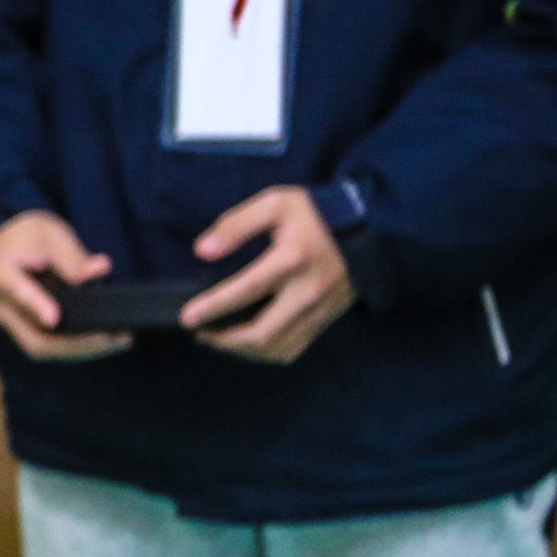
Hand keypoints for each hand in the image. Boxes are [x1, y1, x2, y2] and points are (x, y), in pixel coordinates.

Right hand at [0, 209, 129, 361]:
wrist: (10, 248)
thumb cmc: (29, 239)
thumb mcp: (51, 236)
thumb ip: (72, 256)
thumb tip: (100, 270)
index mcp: (0, 274)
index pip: (17, 291)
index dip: (35, 305)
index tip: (54, 318)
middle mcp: (2, 306)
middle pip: (34, 336)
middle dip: (74, 343)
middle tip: (109, 337)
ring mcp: (13, 324)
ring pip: (44, 348)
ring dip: (82, 349)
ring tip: (118, 340)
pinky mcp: (27, 332)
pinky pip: (50, 346)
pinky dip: (79, 346)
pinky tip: (107, 341)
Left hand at [184, 186, 354, 364]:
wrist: (369, 230)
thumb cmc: (315, 214)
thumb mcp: (274, 204)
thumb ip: (236, 224)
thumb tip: (203, 251)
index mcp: (291, 260)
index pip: (247, 290)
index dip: (214, 307)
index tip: (187, 318)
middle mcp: (306, 292)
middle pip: (262, 333)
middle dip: (225, 340)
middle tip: (200, 332)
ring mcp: (319, 311)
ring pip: (277, 347)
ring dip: (243, 350)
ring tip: (218, 339)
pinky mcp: (326, 320)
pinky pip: (293, 348)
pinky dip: (266, 352)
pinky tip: (248, 343)